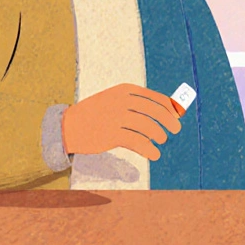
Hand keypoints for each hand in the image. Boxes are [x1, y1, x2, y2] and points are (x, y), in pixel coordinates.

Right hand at [61, 84, 181, 160]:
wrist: (68, 126)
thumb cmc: (96, 113)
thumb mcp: (115, 100)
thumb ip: (137, 103)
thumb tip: (168, 111)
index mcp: (124, 90)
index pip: (154, 98)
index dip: (169, 108)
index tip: (177, 115)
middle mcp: (122, 101)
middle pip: (155, 112)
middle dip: (169, 121)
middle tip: (176, 129)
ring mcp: (116, 117)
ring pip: (148, 127)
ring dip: (159, 135)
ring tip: (162, 140)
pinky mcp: (112, 134)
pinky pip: (138, 142)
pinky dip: (149, 149)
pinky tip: (154, 154)